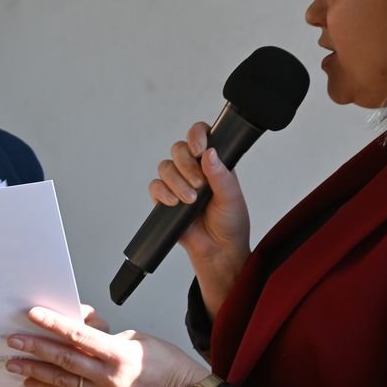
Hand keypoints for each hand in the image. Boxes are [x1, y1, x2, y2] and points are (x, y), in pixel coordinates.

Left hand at [6, 306, 207, 386]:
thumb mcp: (135, 335)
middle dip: (36, 348)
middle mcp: (107, 375)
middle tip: (13, 340)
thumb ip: (103, 329)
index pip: (78, 335)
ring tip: (13, 363)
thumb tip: (79, 318)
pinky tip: (31, 381)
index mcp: (118, 354)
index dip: (54, 324)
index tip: (33, 315)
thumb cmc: (164, 361)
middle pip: (65, 359)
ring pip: (62, 380)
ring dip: (35, 370)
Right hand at [149, 121, 250, 313]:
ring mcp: (178, 184)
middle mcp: (194, 170)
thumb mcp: (232, 196)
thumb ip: (221, 174)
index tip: (200, 148)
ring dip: (177, 182)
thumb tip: (210, 153)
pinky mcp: (165, 199)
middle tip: (199, 183)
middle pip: (178, 149)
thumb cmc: (230, 223)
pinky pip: (155, 186)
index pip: (200, 136)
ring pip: (165, 167)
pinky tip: (174, 203)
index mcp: (213, 163)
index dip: (196, 135)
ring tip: (191, 200)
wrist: (219, 251)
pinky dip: (163, 193)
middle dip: (186, 164)